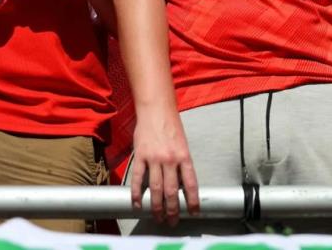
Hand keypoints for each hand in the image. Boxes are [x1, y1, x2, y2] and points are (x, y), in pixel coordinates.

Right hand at [130, 108, 199, 225]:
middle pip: (172, 190)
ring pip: (156, 188)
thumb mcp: (182, 144)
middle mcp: (170, 159)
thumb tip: (182, 183)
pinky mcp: (141, 156)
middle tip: (172, 220)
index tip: (194, 212)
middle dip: (172, 209)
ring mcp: (154, 158)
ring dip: (156, 206)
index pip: (191, 183)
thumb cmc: (171, 126)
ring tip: (157, 217)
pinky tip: (138, 204)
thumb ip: (181, 163)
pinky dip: (137, 193)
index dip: (193, 200)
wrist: (156, 110)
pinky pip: (138, 178)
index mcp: (184, 156)